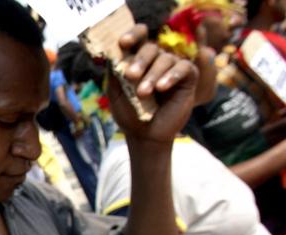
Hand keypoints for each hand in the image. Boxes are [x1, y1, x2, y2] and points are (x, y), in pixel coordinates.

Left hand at [108, 24, 197, 143]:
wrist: (145, 135)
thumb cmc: (129, 113)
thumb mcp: (116, 93)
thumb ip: (114, 73)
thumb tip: (111, 53)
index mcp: (138, 59)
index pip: (139, 37)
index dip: (133, 34)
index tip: (123, 42)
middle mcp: (156, 60)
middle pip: (151, 48)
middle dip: (140, 60)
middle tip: (130, 76)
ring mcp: (173, 67)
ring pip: (166, 59)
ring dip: (152, 75)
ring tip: (143, 93)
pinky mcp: (188, 77)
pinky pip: (184, 68)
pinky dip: (171, 76)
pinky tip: (162, 87)